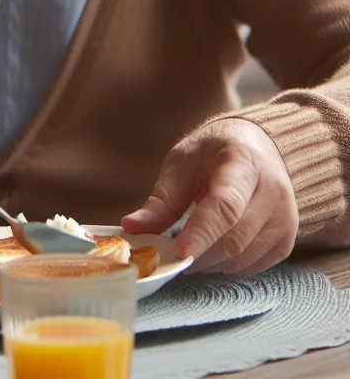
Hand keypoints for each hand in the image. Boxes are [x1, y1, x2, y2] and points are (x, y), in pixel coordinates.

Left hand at [121, 118, 297, 277]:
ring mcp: (285, 221)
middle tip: (167, 253)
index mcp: (244, 164)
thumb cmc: (213, 154)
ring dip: (208, 262)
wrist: (256, 150)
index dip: (202, 232)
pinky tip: (210, 249)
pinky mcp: (286, 243)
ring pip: (242, 259)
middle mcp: (273, 194)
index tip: (179, 252)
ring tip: (187, 246)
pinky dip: (224, 266)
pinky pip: (251, 267)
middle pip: (233, 239)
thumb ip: (162, 199)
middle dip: (197, 253)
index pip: (225, 206)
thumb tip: (132, 228)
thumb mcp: (183, 163)